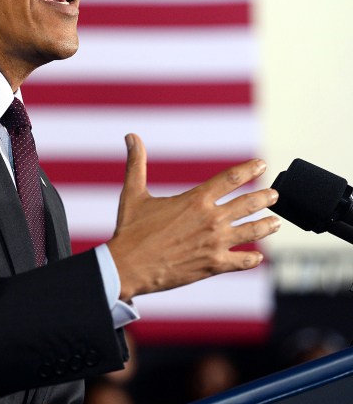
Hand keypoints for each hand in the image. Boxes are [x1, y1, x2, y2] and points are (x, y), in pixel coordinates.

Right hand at [107, 133, 280, 300]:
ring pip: (253, 231)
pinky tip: (258, 256)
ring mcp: (215, 243)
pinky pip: (244, 261)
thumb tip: (130, 136)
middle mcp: (210, 219)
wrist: (128, 266)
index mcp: (195, 200)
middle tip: (274, 195)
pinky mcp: (214, 265)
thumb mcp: (133, 193)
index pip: (231, 178)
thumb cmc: (130, 230)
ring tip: (276, 222)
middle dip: (266, 197)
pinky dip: (253, 258)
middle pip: (249, 203)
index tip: (261, 165)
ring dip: (267, 225)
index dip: (249, 170)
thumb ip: (137, 163)